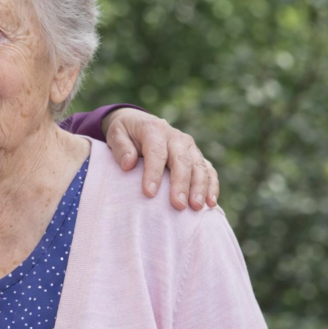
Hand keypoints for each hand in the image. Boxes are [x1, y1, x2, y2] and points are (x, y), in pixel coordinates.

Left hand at [102, 108, 218, 210]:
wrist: (139, 122)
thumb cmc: (125, 132)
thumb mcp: (115, 134)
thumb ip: (121, 147)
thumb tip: (128, 164)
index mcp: (154, 130)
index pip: (156, 152)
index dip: (153, 173)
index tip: (149, 193)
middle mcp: (176, 137)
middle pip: (182, 161)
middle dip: (181, 184)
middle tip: (178, 205)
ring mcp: (189, 147)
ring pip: (199, 166)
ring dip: (200, 187)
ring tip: (196, 207)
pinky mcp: (196, 156)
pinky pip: (208, 170)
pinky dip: (211, 185)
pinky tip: (211, 203)